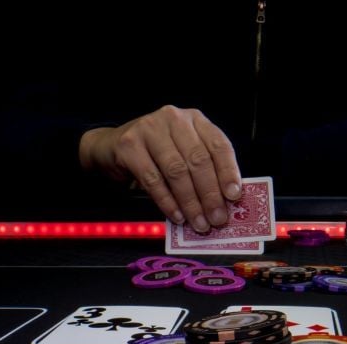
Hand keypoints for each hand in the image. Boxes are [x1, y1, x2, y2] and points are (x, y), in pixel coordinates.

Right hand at [79, 105, 241, 231]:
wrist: (111, 146)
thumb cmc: (156, 152)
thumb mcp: (183, 152)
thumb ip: (204, 169)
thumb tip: (225, 202)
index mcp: (194, 120)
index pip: (218, 145)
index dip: (229, 171)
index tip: (234, 196)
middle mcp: (174, 119)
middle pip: (198, 160)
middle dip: (210, 194)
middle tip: (217, 218)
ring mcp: (150, 129)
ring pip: (177, 171)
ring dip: (190, 202)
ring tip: (198, 222)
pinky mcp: (129, 145)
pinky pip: (153, 179)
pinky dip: (167, 201)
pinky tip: (176, 215)